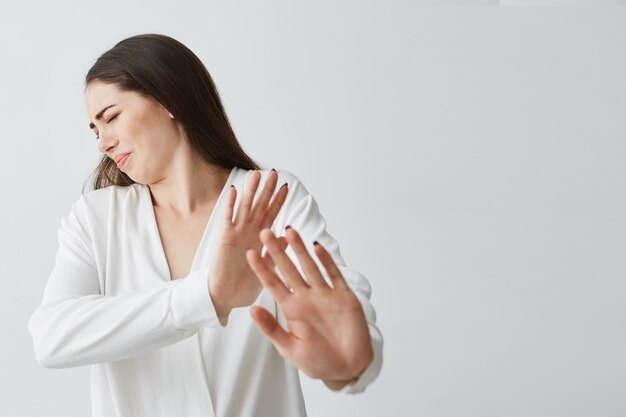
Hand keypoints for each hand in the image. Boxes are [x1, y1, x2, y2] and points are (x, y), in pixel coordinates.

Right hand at [208, 170, 288, 324]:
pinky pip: (228, 218)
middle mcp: (249, 232)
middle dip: (267, 189)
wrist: (225, 298)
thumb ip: (275, 251)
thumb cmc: (245, 285)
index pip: (272, 215)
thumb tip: (285, 234)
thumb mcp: (267, 268)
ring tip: (256, 174)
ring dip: (251, 191)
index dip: (279, 201)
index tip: (286, 186)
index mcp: (260, 238)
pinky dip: (231, 205)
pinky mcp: (224, 238)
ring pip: (245, 207)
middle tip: (274, 173)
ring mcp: (236, 233)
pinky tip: (235, 190)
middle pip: (260, 206)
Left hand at [245, 227, 372, 382]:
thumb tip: (252, 310)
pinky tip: (317, 246)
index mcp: (292, 309)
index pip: (273, 284)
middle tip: (265, 232)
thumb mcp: (290, 348)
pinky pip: (333, 275)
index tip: (249, 253)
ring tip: (289, 230)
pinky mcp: (343, 296)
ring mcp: (325, 295)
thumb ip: (272, 329)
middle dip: (278, 251)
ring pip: (310, 266)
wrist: (348, 368)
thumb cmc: (318, 361)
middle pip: (289, 269)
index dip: (261, 269)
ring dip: (300, 249)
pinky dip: (326, 261)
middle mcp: (306, 298)